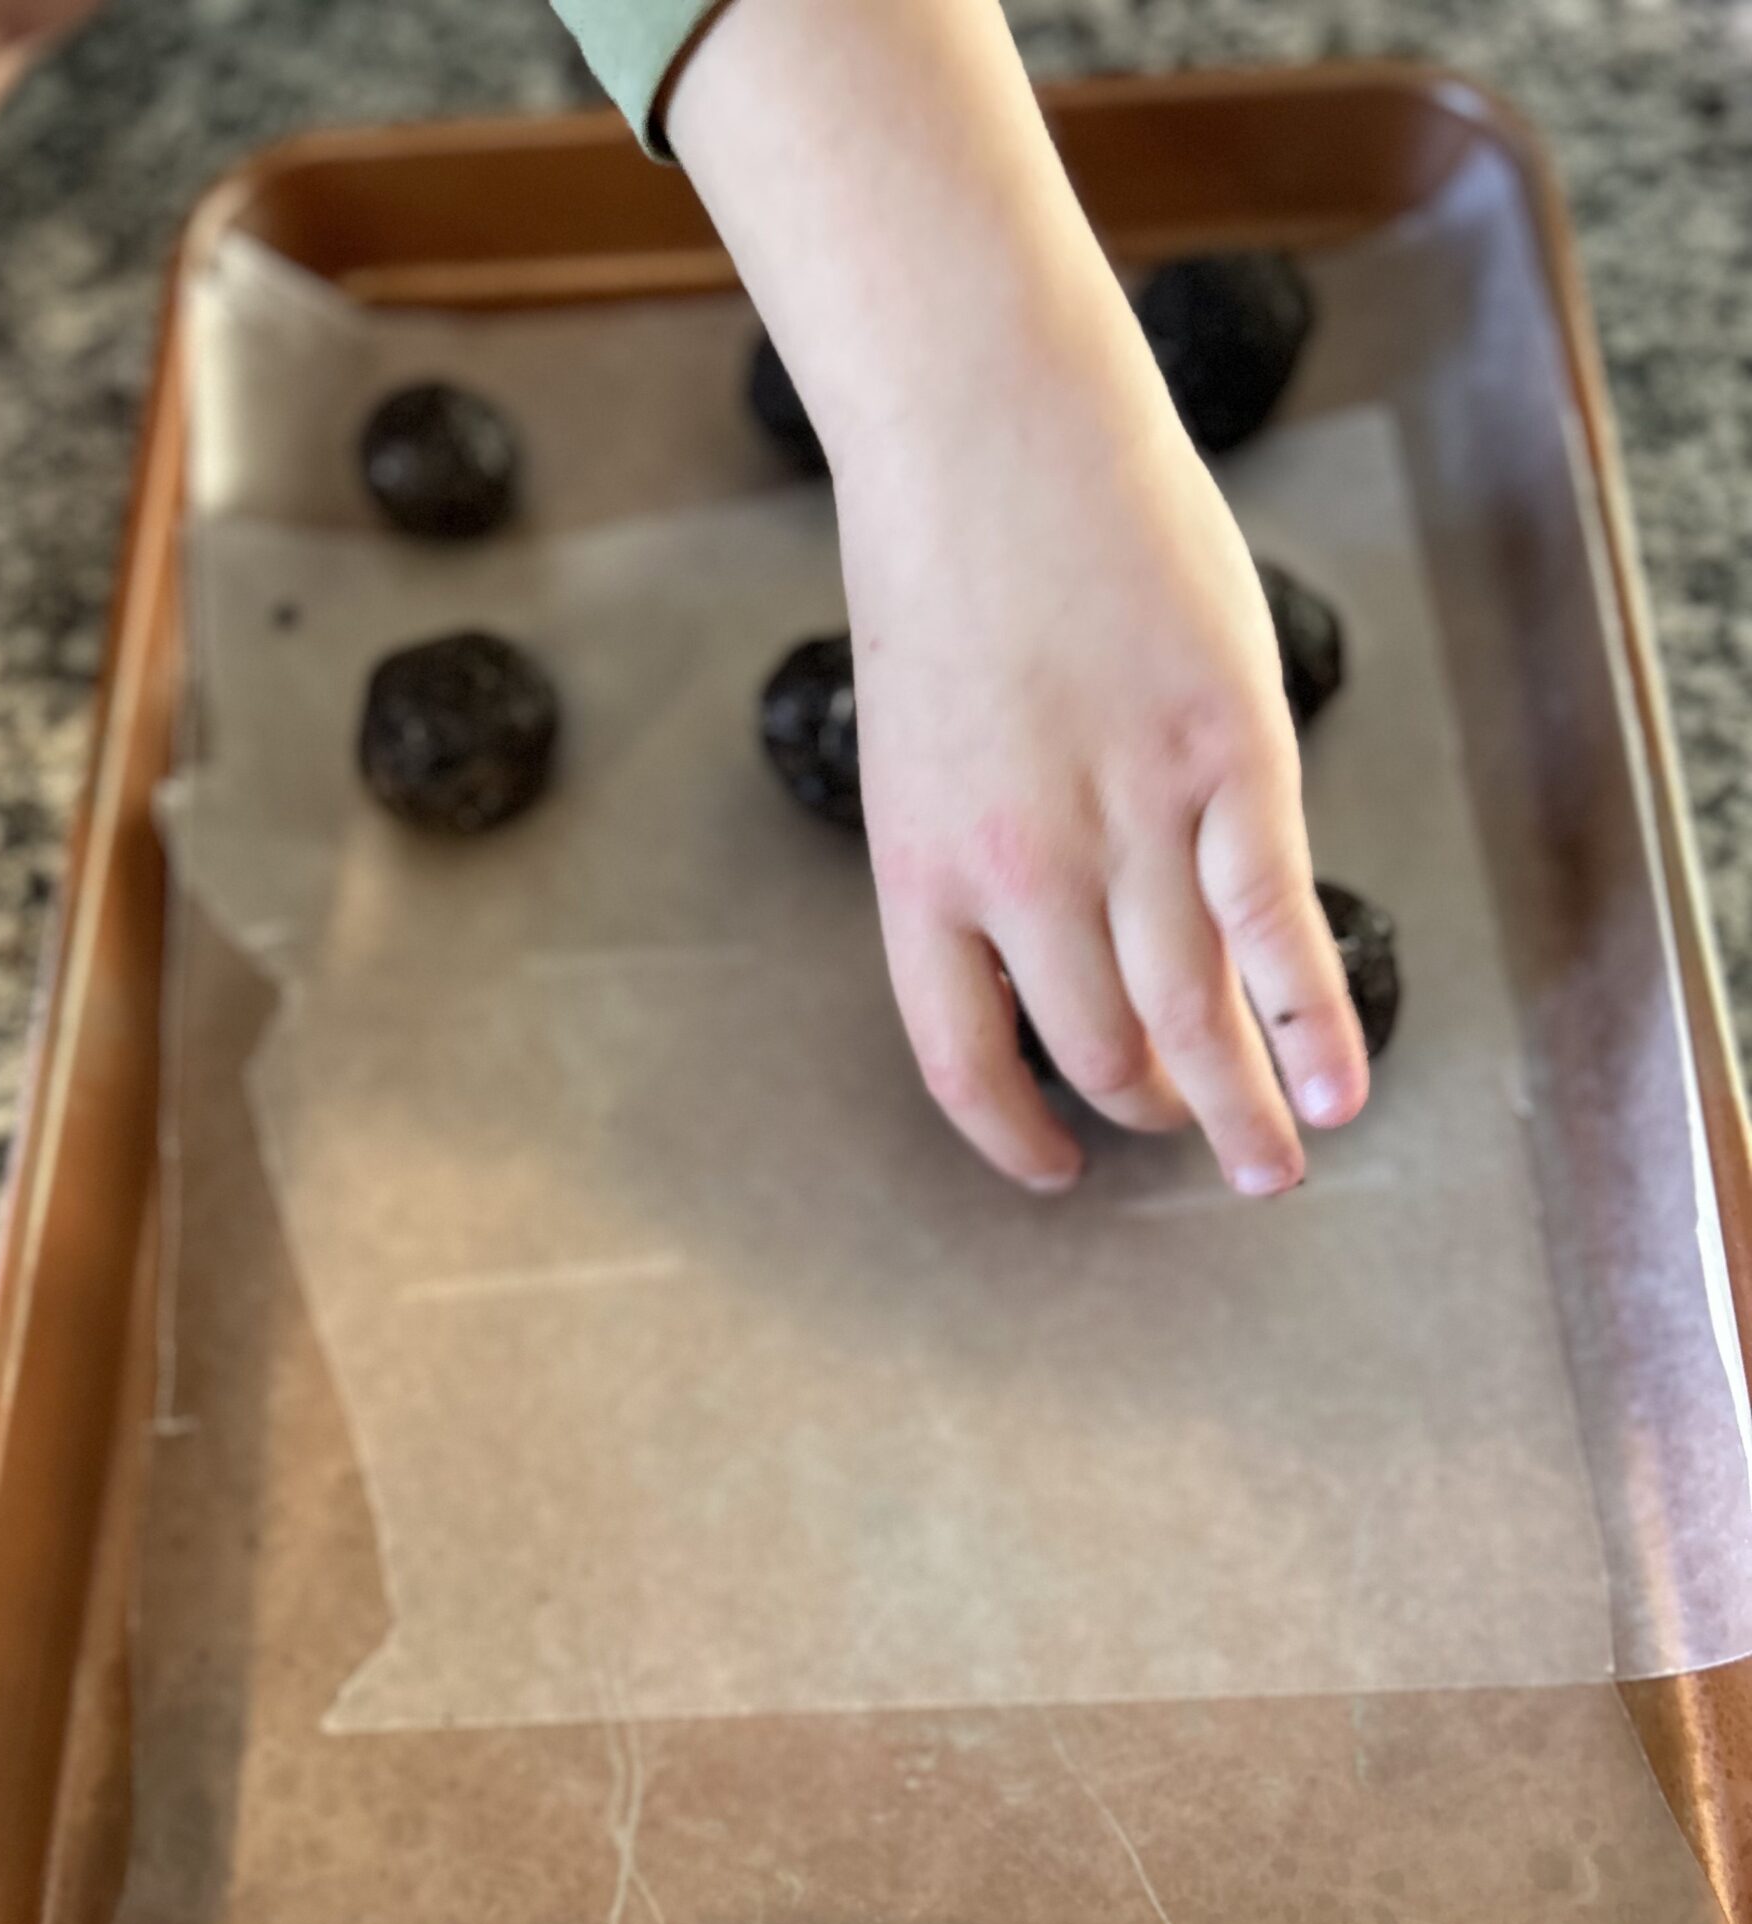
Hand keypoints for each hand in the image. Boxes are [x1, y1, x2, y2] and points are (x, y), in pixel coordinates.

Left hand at [836, 278, 1367, 1194]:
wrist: (989, 422)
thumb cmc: (945, 569)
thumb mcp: (919, 742)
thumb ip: (978, 851)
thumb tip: (1064, 942)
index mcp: (918, 870)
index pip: (962, 1059)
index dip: (1011, 1133)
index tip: (1053, 1166)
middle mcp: (1018, 869)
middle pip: (1095, 1048)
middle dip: (1149, 1110)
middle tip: (1190, 1139)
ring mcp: (1128, 816)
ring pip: (1191, 1012)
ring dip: (1237, 1107)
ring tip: (1270, 1169)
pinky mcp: (1230, 758)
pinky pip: (1275, 925)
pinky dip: (1312, 1022)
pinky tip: (1337, 1090)